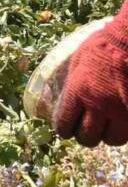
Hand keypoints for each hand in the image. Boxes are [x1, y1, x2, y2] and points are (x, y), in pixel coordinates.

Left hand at [55, 5, 127, 146]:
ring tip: (106, 125)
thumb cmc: (102, 45)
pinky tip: (120, 121)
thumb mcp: (77, 61)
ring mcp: (121, 110)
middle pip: (87, 138)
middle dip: (84, 135)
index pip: (65, 125)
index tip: (67, 128)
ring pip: (111, 140)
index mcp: (77, 91)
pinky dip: (124, 130)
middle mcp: (98, 105)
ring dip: (106, 135)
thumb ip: (72, 84)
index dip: (65, 129)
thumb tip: (65, 100)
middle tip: (86, 128)